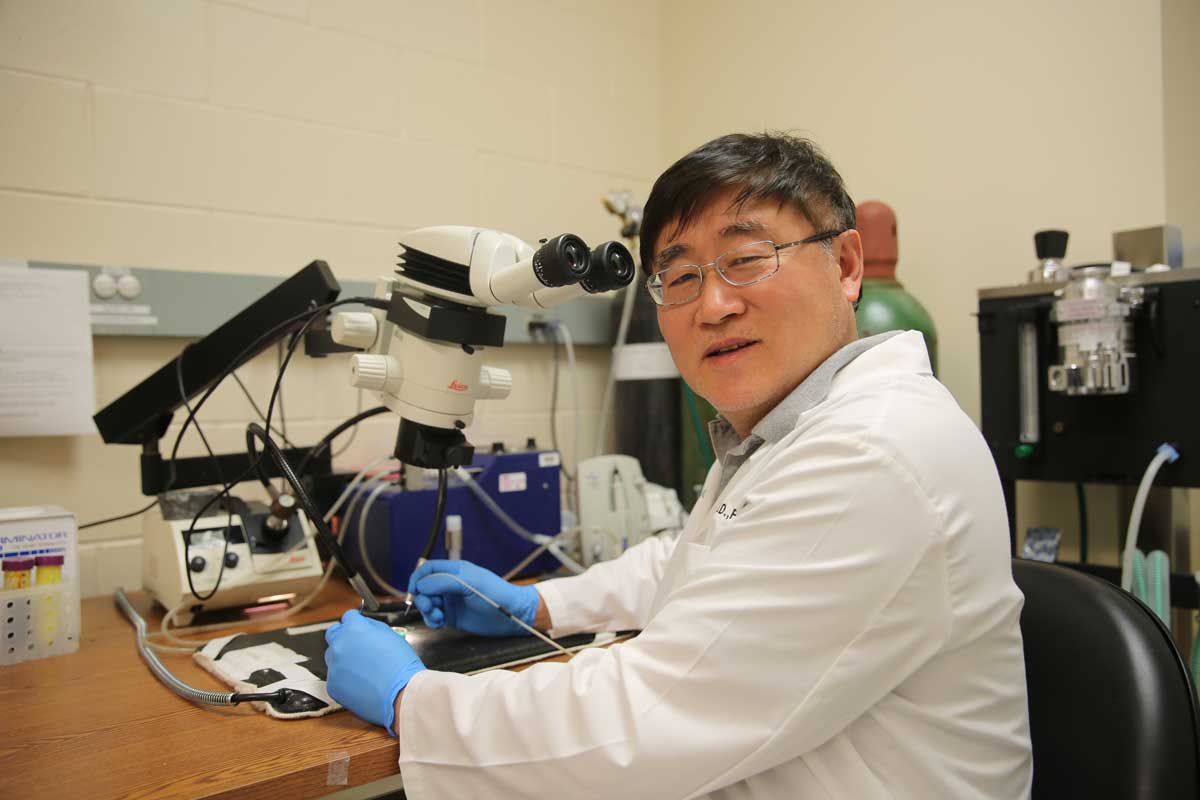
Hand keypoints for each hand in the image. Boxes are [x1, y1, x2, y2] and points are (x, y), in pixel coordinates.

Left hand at [324, 609, 424, 733]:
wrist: (401, 694)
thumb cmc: (401, 665)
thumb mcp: (391, 635)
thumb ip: (372, 627)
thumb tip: (364, 626)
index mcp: (354, 628)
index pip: (347, 617)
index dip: (355, 622)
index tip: (359, 629)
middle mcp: (340, 644)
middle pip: (333, 634)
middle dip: (343, 637)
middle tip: (356, 646)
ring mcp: (334, 666)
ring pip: (332, 657)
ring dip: (343, 658)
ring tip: (362, 669)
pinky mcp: (333, 685)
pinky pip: (335, 677)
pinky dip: (345, 679)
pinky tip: (361, 683)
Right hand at [408, 559, 539, 636]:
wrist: (512, 615)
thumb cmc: (496, 594)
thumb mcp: (471, 584)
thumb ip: (445, 583)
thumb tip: (421, 586)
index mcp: (455, 571)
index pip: (428, 569)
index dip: (418, 577)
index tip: (414, 590)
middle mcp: (450, 585)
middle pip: (424, 588)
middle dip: (423, 598)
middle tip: (430, 608)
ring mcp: (450, 601)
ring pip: (427, 603)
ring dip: (427, 611)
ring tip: (437, 618)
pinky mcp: (452, 617)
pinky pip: (434, 618)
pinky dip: (432, 621)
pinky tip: (440, 624)